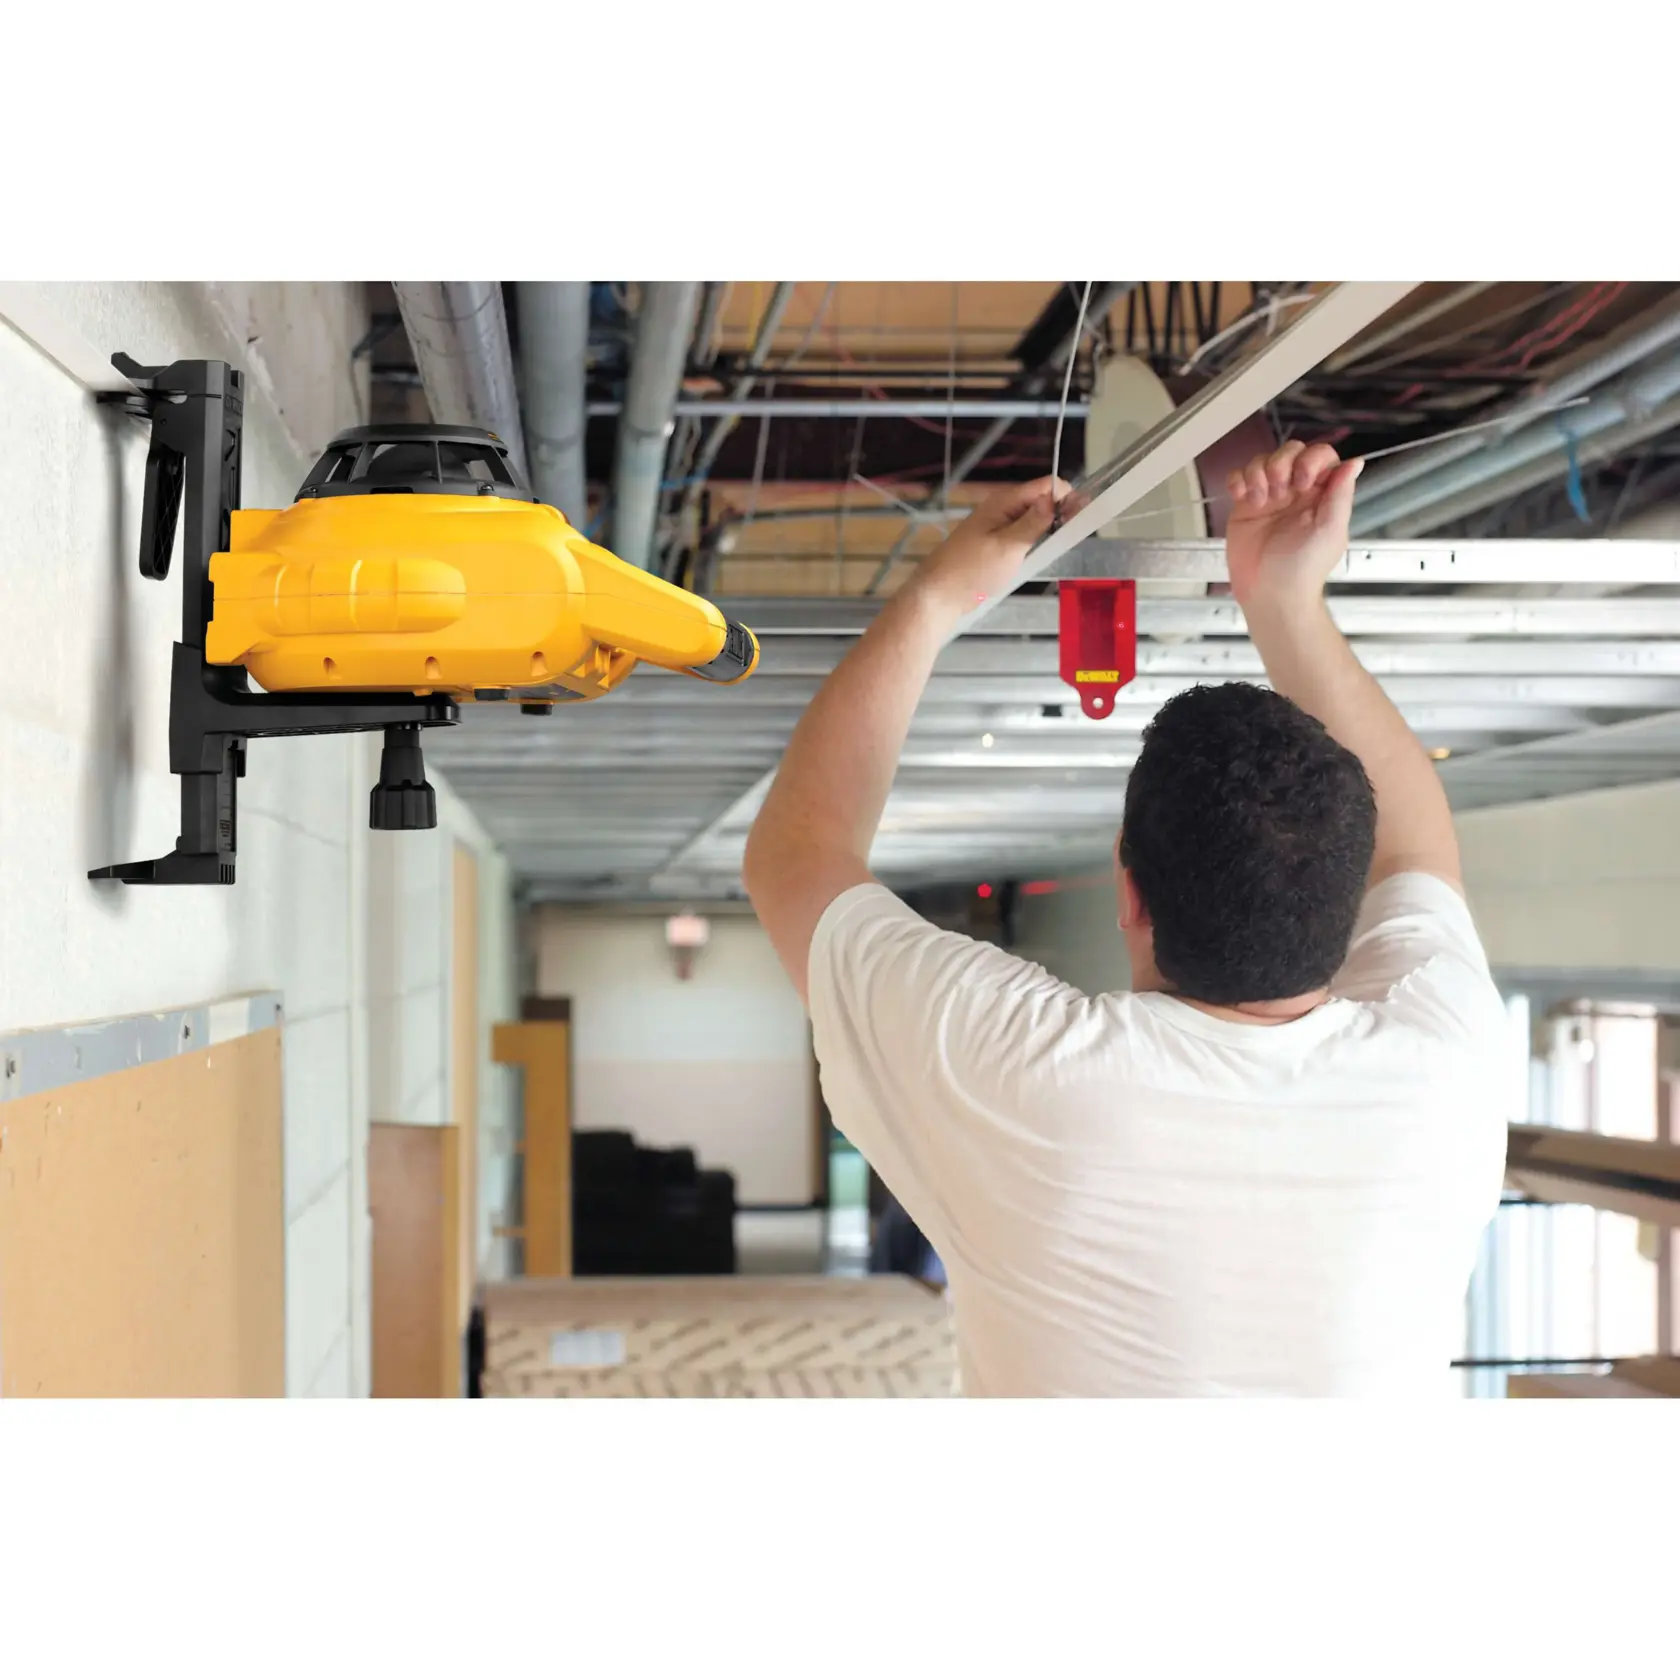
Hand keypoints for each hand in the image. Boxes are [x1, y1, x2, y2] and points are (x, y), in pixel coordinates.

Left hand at [909, 476, 1070, 618]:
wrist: (940, 595)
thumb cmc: (973, 570)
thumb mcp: (1008, 546)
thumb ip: (1033, 522)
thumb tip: (1054, 497)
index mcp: (1004, 502)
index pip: (1045, 485)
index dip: (1067, 495)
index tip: (1082, 515)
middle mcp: (1001, 508)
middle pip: (1040, 499)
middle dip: (1061, 510)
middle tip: (1076, 531)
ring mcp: (997, 526)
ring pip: (1032, 517)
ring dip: (1049, 525)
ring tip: (1065, 540)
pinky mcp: (995, 543)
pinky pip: (1022, 532)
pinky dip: (1036, 537)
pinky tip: (1044, 549)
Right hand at [1225, 442, 1361, 610]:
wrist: (1270, 593)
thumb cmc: (1303, 568)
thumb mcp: (1330, 530)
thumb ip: (1341, 494)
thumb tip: (1354, 463)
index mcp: (1322, 494)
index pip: (1320, 456)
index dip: (1310, 460)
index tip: (1302, 482)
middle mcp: (1296, 491)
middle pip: (1289, 452)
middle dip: (1280, 463)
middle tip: (1278, 491)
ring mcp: (1269, 497)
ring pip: (1262, 461)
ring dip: (1258, 473)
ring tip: (1260, 500)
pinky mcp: (1245, 505)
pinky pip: (1239, 477)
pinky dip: (1238, 480)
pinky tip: (1243, 497)